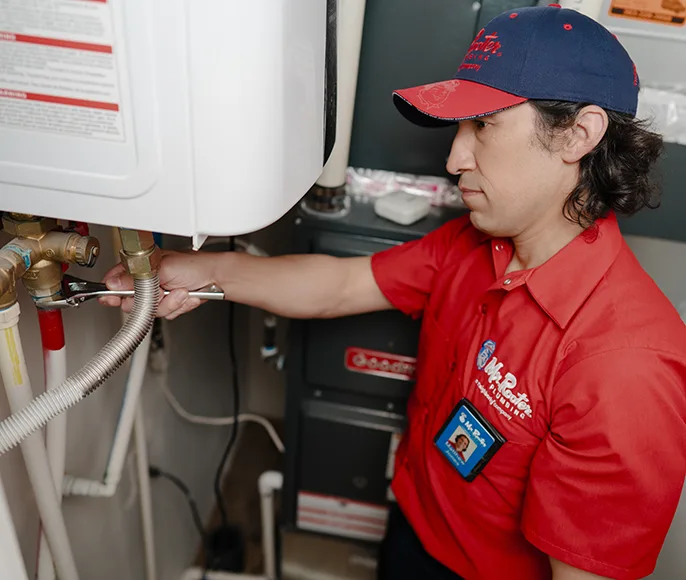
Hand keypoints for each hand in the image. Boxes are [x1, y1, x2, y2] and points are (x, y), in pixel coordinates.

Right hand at [99, 250, 219, 319]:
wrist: (216, 278)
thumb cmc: (194, 265)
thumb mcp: (163, 268)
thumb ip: (136, 278)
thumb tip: (113, 283)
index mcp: (142, 266)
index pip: (117, 281)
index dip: (113, 292)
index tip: (111, 298)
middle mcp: (148, 280)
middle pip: (132, 301)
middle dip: (150, 300)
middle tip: (162, 292)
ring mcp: (159, 293)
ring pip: (151, 310)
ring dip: (169, 303)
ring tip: (180, 292)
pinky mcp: (170, 304)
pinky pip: (165, 314)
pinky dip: (177, 307)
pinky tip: (185, 297)